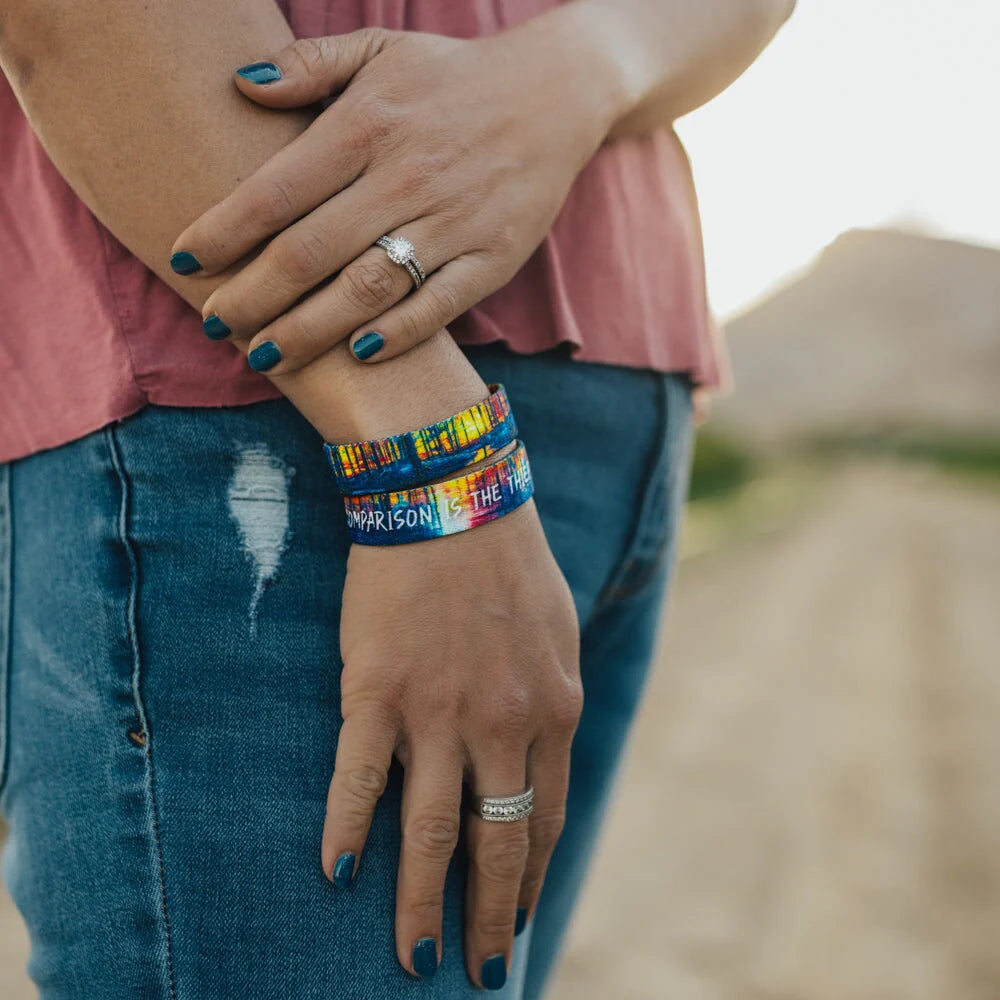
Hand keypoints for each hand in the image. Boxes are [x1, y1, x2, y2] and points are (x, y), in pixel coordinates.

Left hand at [171, 23, 622, 370]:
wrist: (556, 93)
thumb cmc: (453, 78)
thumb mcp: (381, 51)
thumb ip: (311, 66)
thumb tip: (243, 86)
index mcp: (367, 125)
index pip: (276, 190)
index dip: (223, 232)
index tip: (184, 262)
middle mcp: (404, 177)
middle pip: (309, 253)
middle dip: (251, 298)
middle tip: (213, 327)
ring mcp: (453, 222)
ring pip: (366, 289)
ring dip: (309, 331)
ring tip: (266, 356)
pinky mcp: (493, 257)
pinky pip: (438, 306)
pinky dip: (397, 333)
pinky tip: (357, 353)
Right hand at [323, 501, 581, 986]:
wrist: (450, 495)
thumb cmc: (507, 560)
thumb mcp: (557, 632)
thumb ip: (551, 698)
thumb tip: (540, 752)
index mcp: (552, 710)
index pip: (542, 819)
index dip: (526, 878)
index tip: (513, 920)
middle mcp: (502, 722)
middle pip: (494, 843)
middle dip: (485, 917)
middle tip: (474, 971)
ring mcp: (438, 710)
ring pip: (429, 830)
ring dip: (420, 902)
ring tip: (412, 956)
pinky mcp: (377, 690)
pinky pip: (359, 778)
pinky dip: (347, 830)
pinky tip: (338, 874)